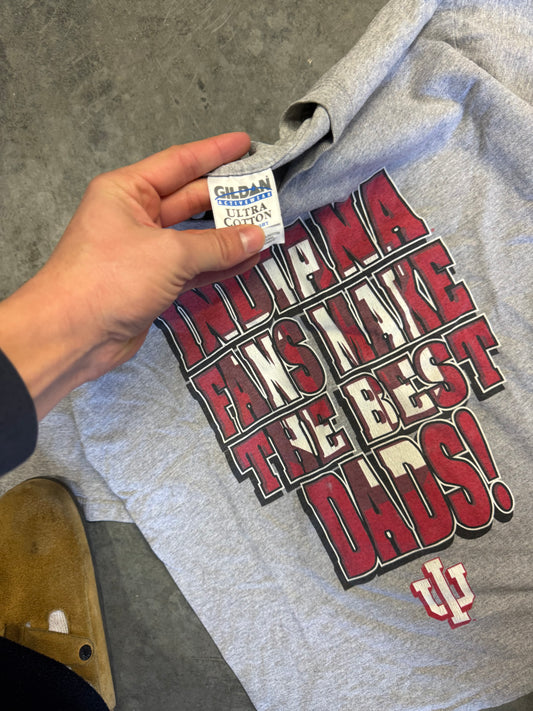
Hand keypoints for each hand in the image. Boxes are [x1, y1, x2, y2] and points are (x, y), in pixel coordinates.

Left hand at [0, 133, 263, 417]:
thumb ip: (217, 245)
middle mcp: (135, 216)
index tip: (246, 145)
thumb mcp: (169, 254)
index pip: (179, 163)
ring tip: (266, 228)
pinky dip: (219, 265)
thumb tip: (257, 236)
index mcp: (128, 191)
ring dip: (228, 236)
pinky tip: (248, 260)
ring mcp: (145, 251)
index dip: (214, 152)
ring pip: (195, 237)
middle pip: (190, 200)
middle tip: (266, 194)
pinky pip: (193, 267)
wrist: (74, 335)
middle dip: (228, 199)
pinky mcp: (153, 282)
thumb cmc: (110, 279)